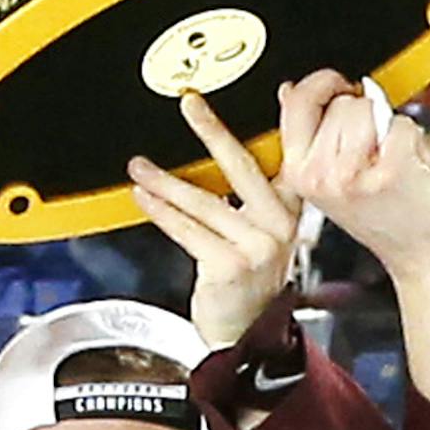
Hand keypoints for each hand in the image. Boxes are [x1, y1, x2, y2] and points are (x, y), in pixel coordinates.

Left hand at [127, 89, 302, 347]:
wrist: (248, 335)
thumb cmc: (249, 283)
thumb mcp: (263, 234)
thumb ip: (252, 195)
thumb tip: (225, 149)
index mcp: (290, 211)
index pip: (282, 160)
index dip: (278, 123)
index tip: (271, 93)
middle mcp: (278, 226)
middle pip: (242, 167)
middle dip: (213, 131)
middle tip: (191, 104)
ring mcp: (255, 248)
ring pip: (203, 201)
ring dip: (165, 181)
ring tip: (140, 166)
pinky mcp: (228, 267)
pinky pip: (187, 230)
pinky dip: (161, 211)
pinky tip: (144, 197)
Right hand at [278, 74, 429, 285]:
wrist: (421, 256)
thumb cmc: (385, 219)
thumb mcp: (331, 180)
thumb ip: (309, 135)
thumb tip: (287, 92)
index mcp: (299, 173)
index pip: (295, 101)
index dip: (322, 84)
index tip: (338, 86)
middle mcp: (320, 176)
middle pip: (340, 103)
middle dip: (362, 114)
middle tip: (373, 146)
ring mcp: (353, 175)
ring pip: (369, 108)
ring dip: (387, 126)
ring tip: (389, 158)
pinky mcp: (390, 172)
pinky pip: (401, 124)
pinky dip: (413, 138)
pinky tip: (409, 165)